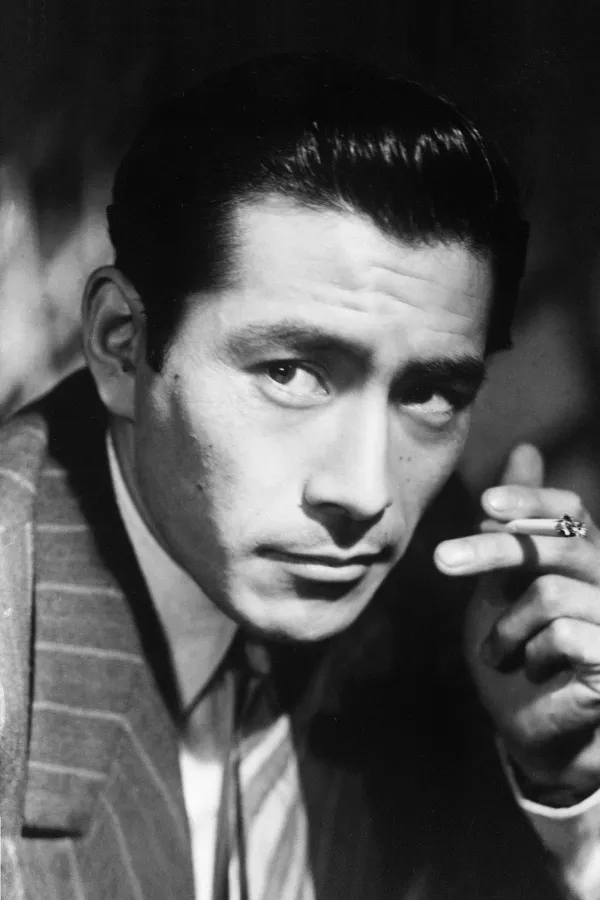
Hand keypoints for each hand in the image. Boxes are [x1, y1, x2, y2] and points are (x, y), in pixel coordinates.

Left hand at [434, 444, 599, 805]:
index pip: (569, 510)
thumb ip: (516, 525)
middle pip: (555, 545)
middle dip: (492, 550)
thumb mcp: (505, 583)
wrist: (532, 729)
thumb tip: (526, 448)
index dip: (531, 499)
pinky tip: (533, 670)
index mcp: (580, 556)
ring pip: (551, 594)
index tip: (484, 503)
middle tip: (440, 561)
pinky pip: (564, 635)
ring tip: (499, 651)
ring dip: (507, 626)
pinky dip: (532, 652)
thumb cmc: (517, 651)